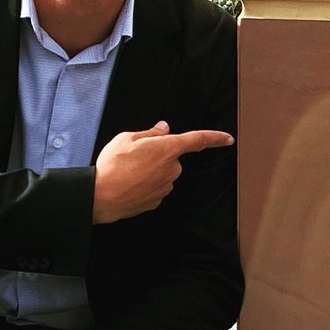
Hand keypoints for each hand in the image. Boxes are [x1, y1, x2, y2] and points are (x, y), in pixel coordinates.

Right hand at [93, 120, 233, 223]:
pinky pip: (155, 187)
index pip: (198, 140)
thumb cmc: (112, 165)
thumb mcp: (127, 138)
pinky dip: (144, 184)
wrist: (101, 196)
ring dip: (150, 171)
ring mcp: (166, 187)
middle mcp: (172, 169)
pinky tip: (129, 184)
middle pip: (171, 158)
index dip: (215, 138)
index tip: (228, 139)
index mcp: (167, 149)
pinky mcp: (158, 200)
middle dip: (157, 156)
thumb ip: (150, 133)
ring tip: (128, 172)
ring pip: (163, 173)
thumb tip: (164, 129)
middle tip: (134, 157)